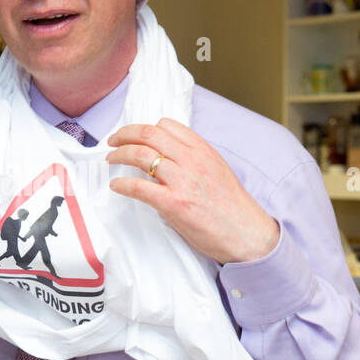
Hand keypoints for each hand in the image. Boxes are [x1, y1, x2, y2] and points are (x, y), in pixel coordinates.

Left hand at [106, 118, 280, 264]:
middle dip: (125, 134)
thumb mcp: (217, 171)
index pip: (168, 125)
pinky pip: (139, 187)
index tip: (135, 135)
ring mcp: (183, 181)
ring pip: (141, 155)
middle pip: (149, 134)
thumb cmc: (232, 207)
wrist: (248, 234)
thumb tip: (168, 158)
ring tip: (111, 160)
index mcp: (203, 150)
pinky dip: (122, 185)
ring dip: (119, 155)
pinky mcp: (174, 204)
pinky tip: (116, 186)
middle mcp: (192, 160)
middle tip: (113, 141)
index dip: (146, 128)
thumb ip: (195, 160)